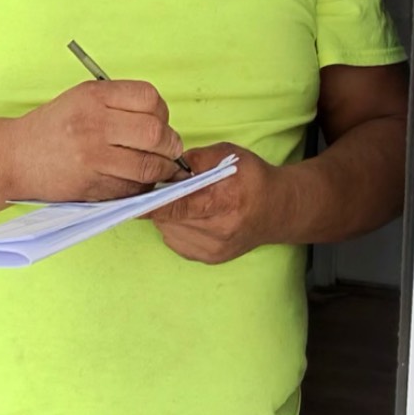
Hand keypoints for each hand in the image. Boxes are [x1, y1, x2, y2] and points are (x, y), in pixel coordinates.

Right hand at [6, 80, 184, 201]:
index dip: (162, 112)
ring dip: (162, 169)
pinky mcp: (91, 184)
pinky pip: (133, 188)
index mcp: (93, 96)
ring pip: (149, 165)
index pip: (149, 97)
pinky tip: (137, 181)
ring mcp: (93, 156)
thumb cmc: (51, 128)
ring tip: (159, 168)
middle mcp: (94, 124)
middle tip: (169, 149)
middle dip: (170, 144)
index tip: (161, 121)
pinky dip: (143, 187)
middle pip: (155, 133)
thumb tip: (162, 121)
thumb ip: (118, 104)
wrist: (13, 157)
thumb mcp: (80, 99)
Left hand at [153, 143, 288, 263]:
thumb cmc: (253, 179)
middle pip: (169, 220)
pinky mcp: (211, 259)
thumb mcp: (228, 155)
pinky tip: (192, 217)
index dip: (152, 203)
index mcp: (224, 202)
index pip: (176, 207)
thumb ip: (195, 159)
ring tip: (186, 203)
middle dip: (163, 203)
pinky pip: (176, 242)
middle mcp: (219, 231)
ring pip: (169, 232)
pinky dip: (176, 229)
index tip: (135, 197)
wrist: (278, 210)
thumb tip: (166, 167)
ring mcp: (215, 249)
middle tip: (172, 189)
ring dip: (169, 217)